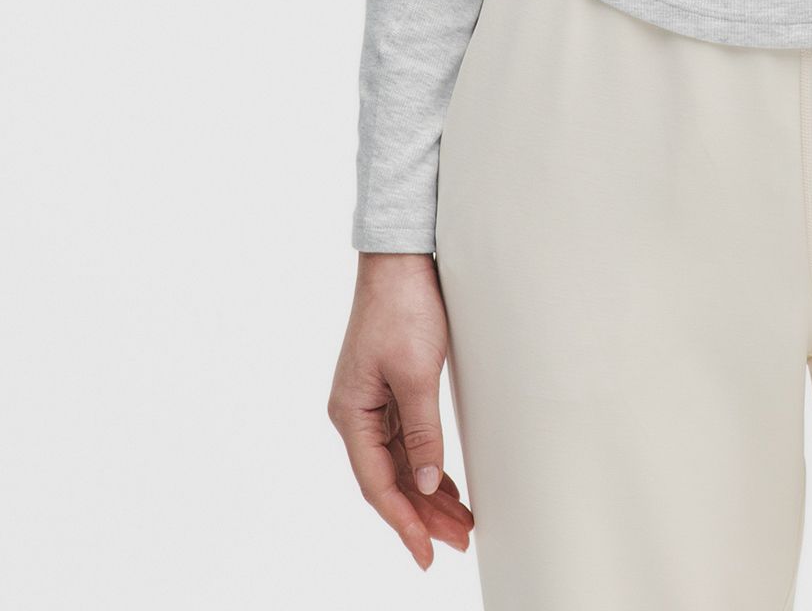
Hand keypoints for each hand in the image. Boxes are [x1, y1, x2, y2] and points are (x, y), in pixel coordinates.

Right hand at [328, 252, 474, 567]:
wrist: (402, 257)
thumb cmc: (404, 308)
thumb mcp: (417, 374)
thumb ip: (421, 432)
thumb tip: (423, 483)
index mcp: (352, 413)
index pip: (377, 485)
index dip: (403, 523)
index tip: (426, 553)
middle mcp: (355, 413)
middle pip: (388, 479)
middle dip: (422, 514)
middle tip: (459, 540)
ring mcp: (370, 402)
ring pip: (398, 462)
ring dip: (426, 492)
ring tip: (459, 522)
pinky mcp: (388, 388)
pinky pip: (403, 441)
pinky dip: (424, 464)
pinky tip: (443, 483)